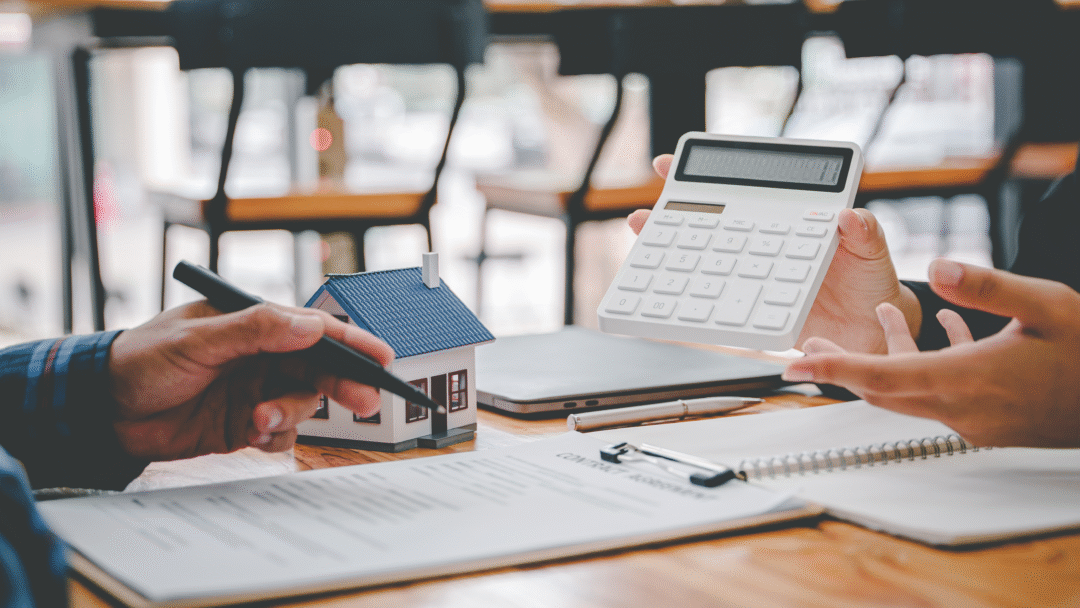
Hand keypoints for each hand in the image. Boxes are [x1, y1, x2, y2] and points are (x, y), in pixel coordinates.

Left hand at [108, 302, 394, 459]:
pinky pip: (280, 433)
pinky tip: (253, 436)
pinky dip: (275, 437)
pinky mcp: (245, 425)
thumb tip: (308, 324)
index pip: (313, 329)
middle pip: (320, 368)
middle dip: (343, 385)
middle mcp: (261, 356)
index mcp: (253, 324)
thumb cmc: (141, 360)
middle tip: (365, 402)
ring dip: (291, 415)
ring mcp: (255, 391)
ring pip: (302, 403)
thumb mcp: (197, 340)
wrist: (101, 412)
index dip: (353, 342)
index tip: (384, 357)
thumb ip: (254, 330)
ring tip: (260, 422)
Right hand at [629, 155, 922, 353]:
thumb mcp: (871, 248)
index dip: (703, 178)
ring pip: (707, 260)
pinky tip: (674, 294)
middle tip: (644, 213)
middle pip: (711, 224)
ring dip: (674, 254)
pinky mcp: (754, 307)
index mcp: (787, 220)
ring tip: (648, 246)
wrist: (870, 331)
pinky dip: (695, 297)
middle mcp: (763, 244)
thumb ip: (862, 231)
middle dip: (671, 215)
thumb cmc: (870, 281)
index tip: (668, 168)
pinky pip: (721, 301)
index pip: (741, 191)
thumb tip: (848, 216)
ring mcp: (755, 275)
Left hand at [784, 259, 1079, 447]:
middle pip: (882, 391)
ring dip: (884, 362)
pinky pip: (940, 394)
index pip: (881, 376)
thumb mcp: (1045, 306)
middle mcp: (963, 408)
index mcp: (967, 380)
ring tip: (871, 326)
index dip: (833, 369)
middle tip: (807, 351)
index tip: (793, 368)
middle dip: (842, 368)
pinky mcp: (991, 421)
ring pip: (910, 391)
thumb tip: (935, 268)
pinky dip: (926, 365)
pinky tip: (943, 332)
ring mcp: (976, 420)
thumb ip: (985, 287)